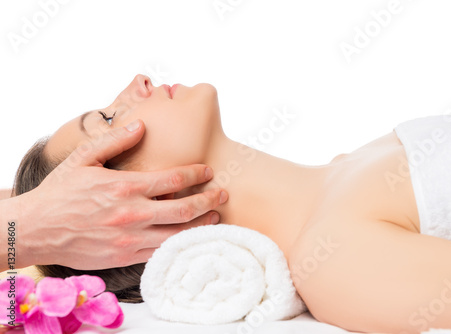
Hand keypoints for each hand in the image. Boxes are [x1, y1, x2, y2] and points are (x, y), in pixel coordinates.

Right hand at [17, 120, 227, 269]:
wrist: (35, 229)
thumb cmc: (59, 192)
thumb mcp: (83, 159)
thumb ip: (114, 141)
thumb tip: (141, 126)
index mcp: (125, 186)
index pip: (174, 180)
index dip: (197, 174)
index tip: (208, 170)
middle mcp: (132, 213)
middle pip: (184, 209)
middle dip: (209, 200)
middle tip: (224, 194)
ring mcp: (130, 238)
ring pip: (178, 234)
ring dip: (202, 224)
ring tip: (216, 216)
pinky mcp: (125, 256)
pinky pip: (162, 252)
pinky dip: (181, 244)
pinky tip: (192, 237)